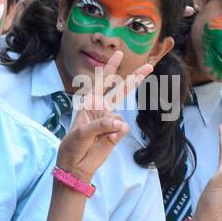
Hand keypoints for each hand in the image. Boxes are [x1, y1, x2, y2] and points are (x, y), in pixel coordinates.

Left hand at [56, 50, 146, 182]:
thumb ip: (100, 125)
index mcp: (88, 105)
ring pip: (120, 116)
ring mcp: (110, 121)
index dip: (109, 68)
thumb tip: (120, 123)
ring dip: (112, 126)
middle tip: (149, 66)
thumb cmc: (72, 147)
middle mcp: (101, 110)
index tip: (119, 54)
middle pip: (120, 91)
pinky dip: (117, 134)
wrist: (76, 166)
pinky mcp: (117, 133)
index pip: (99, 83)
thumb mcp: (81, 133)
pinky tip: (109, 140)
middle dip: (133, 79)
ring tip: (99, 137)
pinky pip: (123, 128)